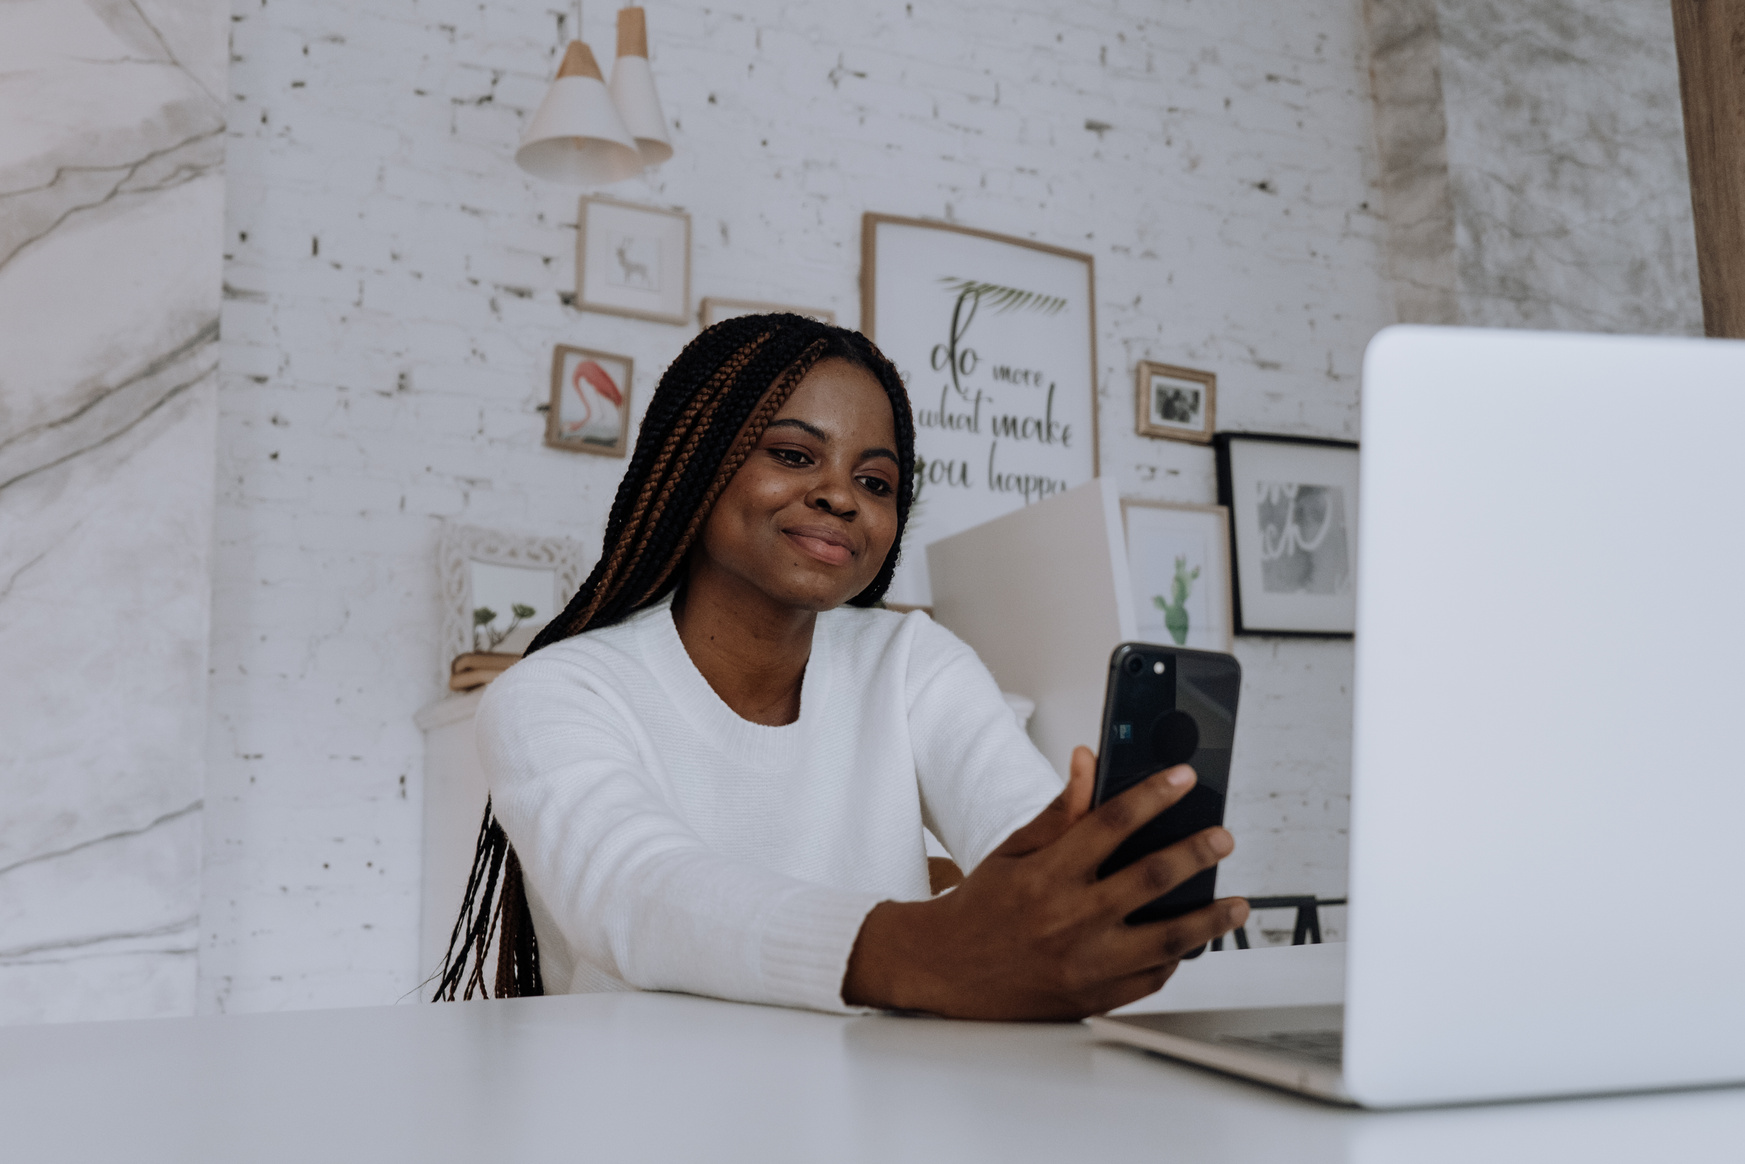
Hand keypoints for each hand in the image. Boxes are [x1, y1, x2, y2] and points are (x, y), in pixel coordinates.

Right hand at [842, 746, 1247, 1019]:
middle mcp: (1069, 919)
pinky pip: (1149, 980)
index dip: (1153, 795)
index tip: (1183, 778)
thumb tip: (1088, 763)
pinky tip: (1189, 943)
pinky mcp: (1092, 998)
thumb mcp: (1014, 850)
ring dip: (1208, 918)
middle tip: (1222, 839)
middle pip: (1151, 878)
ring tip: (1235, 904)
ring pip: (1165, 939)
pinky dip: (1175, 960)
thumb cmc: (981, 907)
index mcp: (1047, 875)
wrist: (944, 970)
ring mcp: (1084, 964)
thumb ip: (1060, 810)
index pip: (1111, 823)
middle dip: (1196, 853)